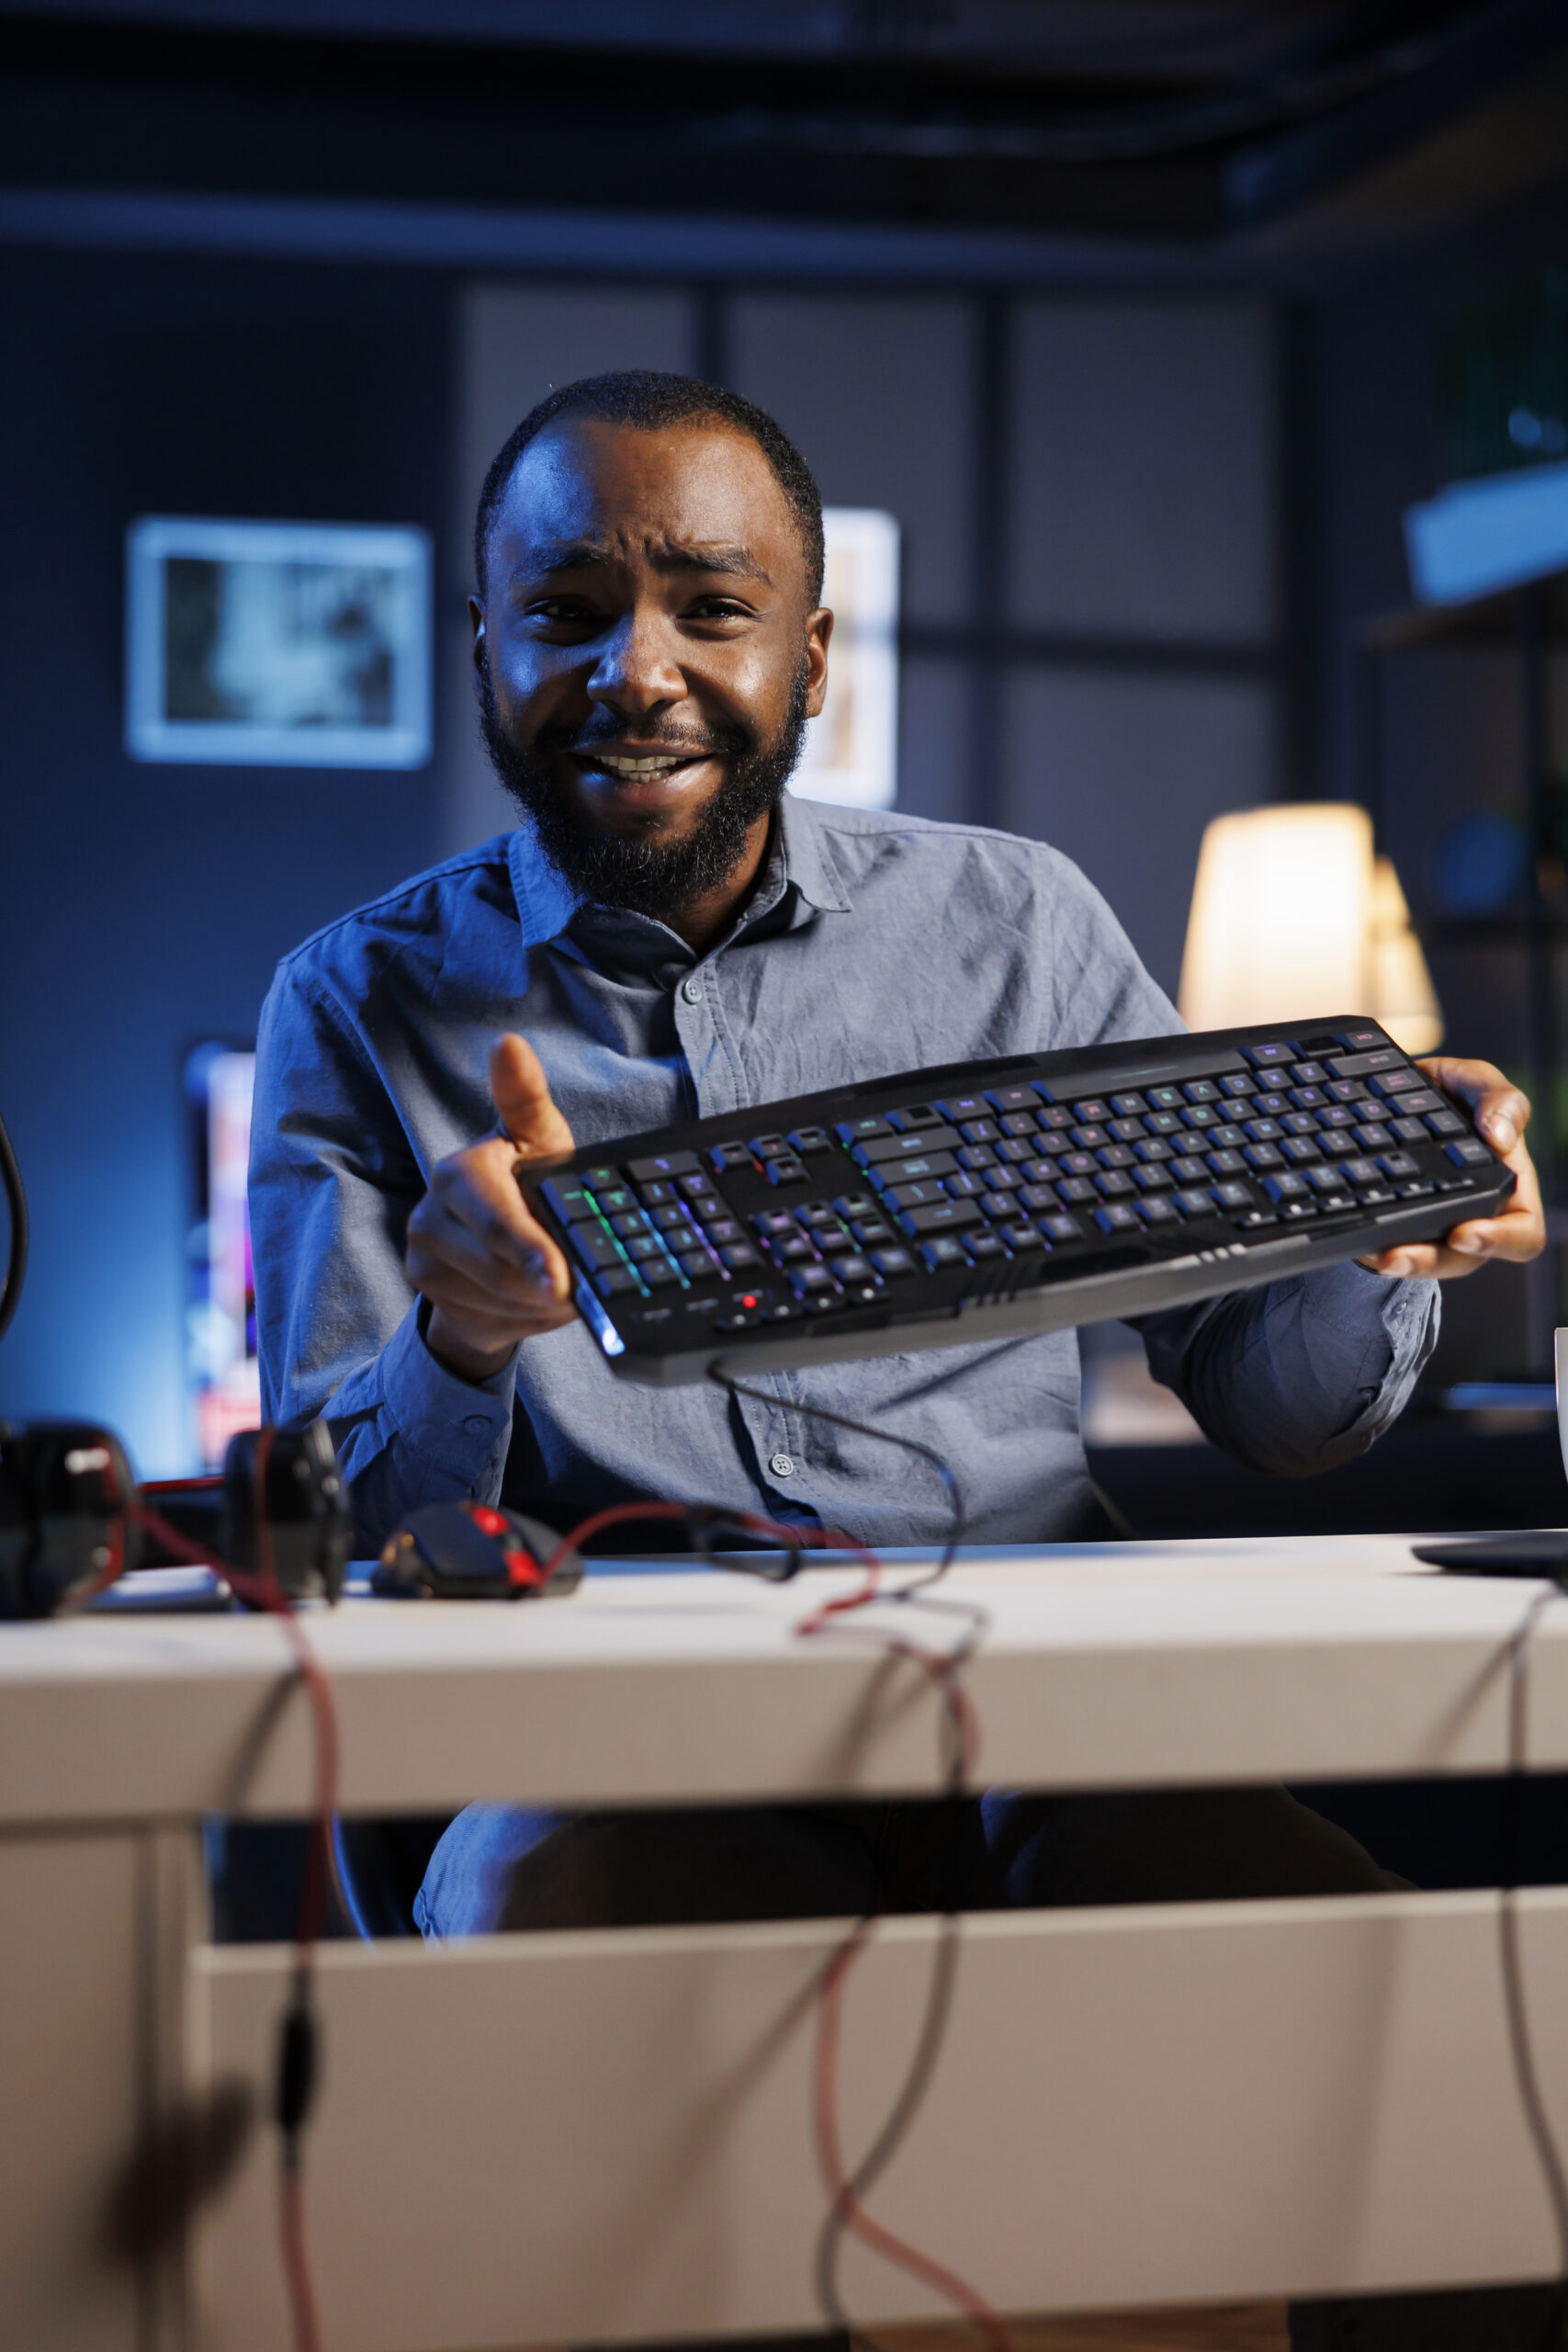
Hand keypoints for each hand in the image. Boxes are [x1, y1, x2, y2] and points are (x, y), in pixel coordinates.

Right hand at [405, 1034, 578, 1381]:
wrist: (486, 1237)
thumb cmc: (524, 1177)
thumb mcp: (536, 1139)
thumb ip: (526, 1098)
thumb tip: (508, 1044)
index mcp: (457, 1173)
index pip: (498, 1223)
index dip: (532, 1253)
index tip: (561, 1280)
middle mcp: (427, 1215)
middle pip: (500, 1271)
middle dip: (548, 1284)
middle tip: (584, 1288)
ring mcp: (420, 1259)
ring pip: (498, 1301)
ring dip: (542, 1303)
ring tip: (562, 1284)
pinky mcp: (425, 1294)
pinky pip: (489, 1323)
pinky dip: (524, 1318)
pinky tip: (533, 1298)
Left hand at [1359, 1056, 1545, 1281]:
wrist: (1391, 1089)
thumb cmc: (1450, 1091)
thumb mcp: (1475, 1081)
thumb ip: (1499, 1100)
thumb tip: (1502, 1138)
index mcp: (1507, 1187)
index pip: (1522, 1232)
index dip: (1499, 1241)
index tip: (1463, 1233)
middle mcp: (1473, 1214)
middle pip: (1463, 1259)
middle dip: (1430, 1261)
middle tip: (1397, 1254)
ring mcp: (1435, 1224)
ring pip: (1424, 1262)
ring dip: (1399, 1263)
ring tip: (1372, 1253)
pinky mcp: (1397, 1225)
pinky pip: (1388, 1248)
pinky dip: (1371, 1247)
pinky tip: (1355, 1242)